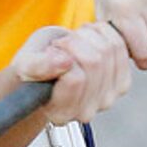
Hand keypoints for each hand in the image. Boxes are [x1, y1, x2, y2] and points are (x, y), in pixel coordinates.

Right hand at [13, 21, 131, 122]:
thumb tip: (63, 62)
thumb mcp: (25, 66)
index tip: (51, 52)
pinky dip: (103, 34)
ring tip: (73, 42)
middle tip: (60, 45)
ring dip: (88, 36)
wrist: (49, 69)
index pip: (74, 77)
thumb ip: (38, 66)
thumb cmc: (35, 69)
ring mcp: (107, 99)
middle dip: (74, 42)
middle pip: (93, 61)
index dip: (62, 55)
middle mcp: (86, 111)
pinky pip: (120, 45)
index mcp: (60, 113)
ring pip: (108, 49)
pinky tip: (88, 39)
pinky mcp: (122, 84)